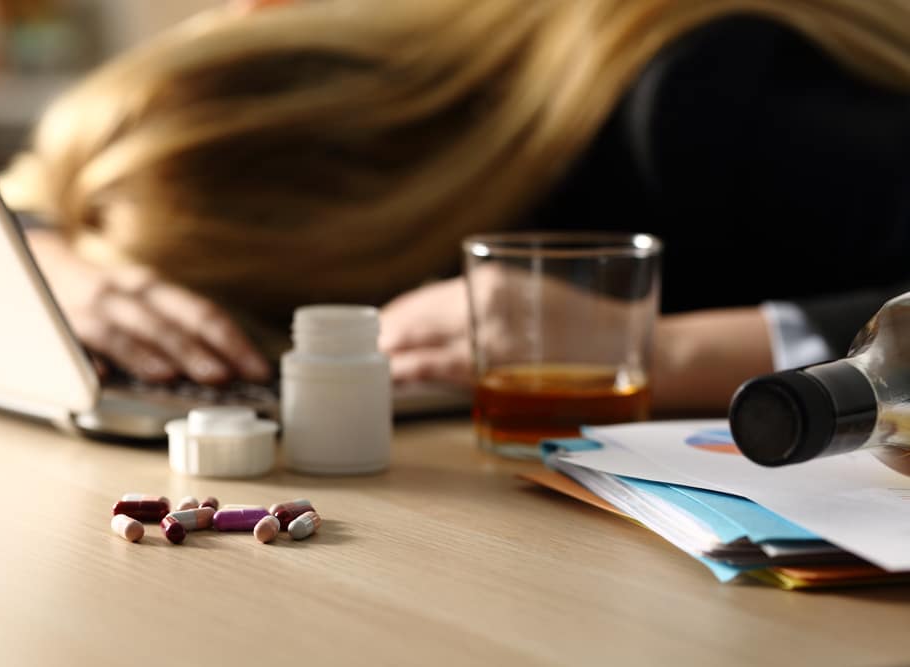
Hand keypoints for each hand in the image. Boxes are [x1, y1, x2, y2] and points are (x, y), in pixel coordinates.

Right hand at [26, 230, 269, 384]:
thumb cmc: (108, 303)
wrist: (36, 270)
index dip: (232, 341)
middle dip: (196, 350)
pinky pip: (73, 341)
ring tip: (169, 376)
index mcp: (156, 290)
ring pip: (123, 329)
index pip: (201, 313)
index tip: (258, 370)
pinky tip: (102, 378)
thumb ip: (177, 332)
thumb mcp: (144, 306)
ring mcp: (90, 307)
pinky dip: (88, 359)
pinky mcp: (57, 324)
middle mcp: (127, 293)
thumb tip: (227, 371)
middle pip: (168, 320)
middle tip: (221, 378)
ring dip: (147, 353)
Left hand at [381, 268, 652, 386]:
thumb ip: (488, 300)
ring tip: (367, 367)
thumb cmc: (586, 322)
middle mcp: (481, 299)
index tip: (375, 327)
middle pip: (412, 319)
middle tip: (358, 351)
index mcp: (490, 277)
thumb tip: (441, 313)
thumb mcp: (532, 292)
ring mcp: (487, 334)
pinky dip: (408, 373)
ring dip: (390, 355)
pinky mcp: (497, 368)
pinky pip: (437, 371)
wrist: (636, 345)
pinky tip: (391, 378)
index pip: (424, 299)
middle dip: (384, 336)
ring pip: (419, 345)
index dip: (396, 317)